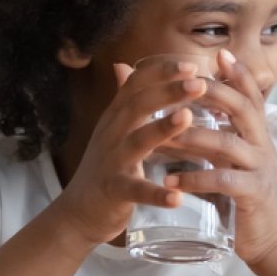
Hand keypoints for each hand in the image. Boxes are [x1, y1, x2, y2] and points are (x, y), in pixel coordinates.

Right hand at [53, 58, 203, 245]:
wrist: (77, 212)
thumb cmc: (105, 166)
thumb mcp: (112, 129)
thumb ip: (123, 99)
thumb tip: (124, 65)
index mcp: (116, 117)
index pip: (136, 84)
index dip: (161, 72)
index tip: (192, 63)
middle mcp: (112, 134)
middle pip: (138, 105)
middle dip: (168, 91)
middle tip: (199, 82)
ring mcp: (112, 162)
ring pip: (137, 141)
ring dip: (162, 128)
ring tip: (187, 117)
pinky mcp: (114, 191)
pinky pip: (136, 191)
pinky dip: (156, 194)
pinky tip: (177, 196)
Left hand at [159, 49, 276, 266]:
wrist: (268, 240)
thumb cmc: (241, 197)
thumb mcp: (229, 160)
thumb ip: (210, 135)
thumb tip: (178, 111)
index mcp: (257, 135)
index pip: (251, 96)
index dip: (237, 74)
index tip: (218, 53)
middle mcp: (262, 146)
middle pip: (243, 109)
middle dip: (213, 93)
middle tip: (183, 84)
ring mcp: (260, 170)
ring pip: (227, 143)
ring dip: (191, 137)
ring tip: (161, 136)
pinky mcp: (253, 195)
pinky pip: (223, 181)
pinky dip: (194, 179)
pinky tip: (170, 181)